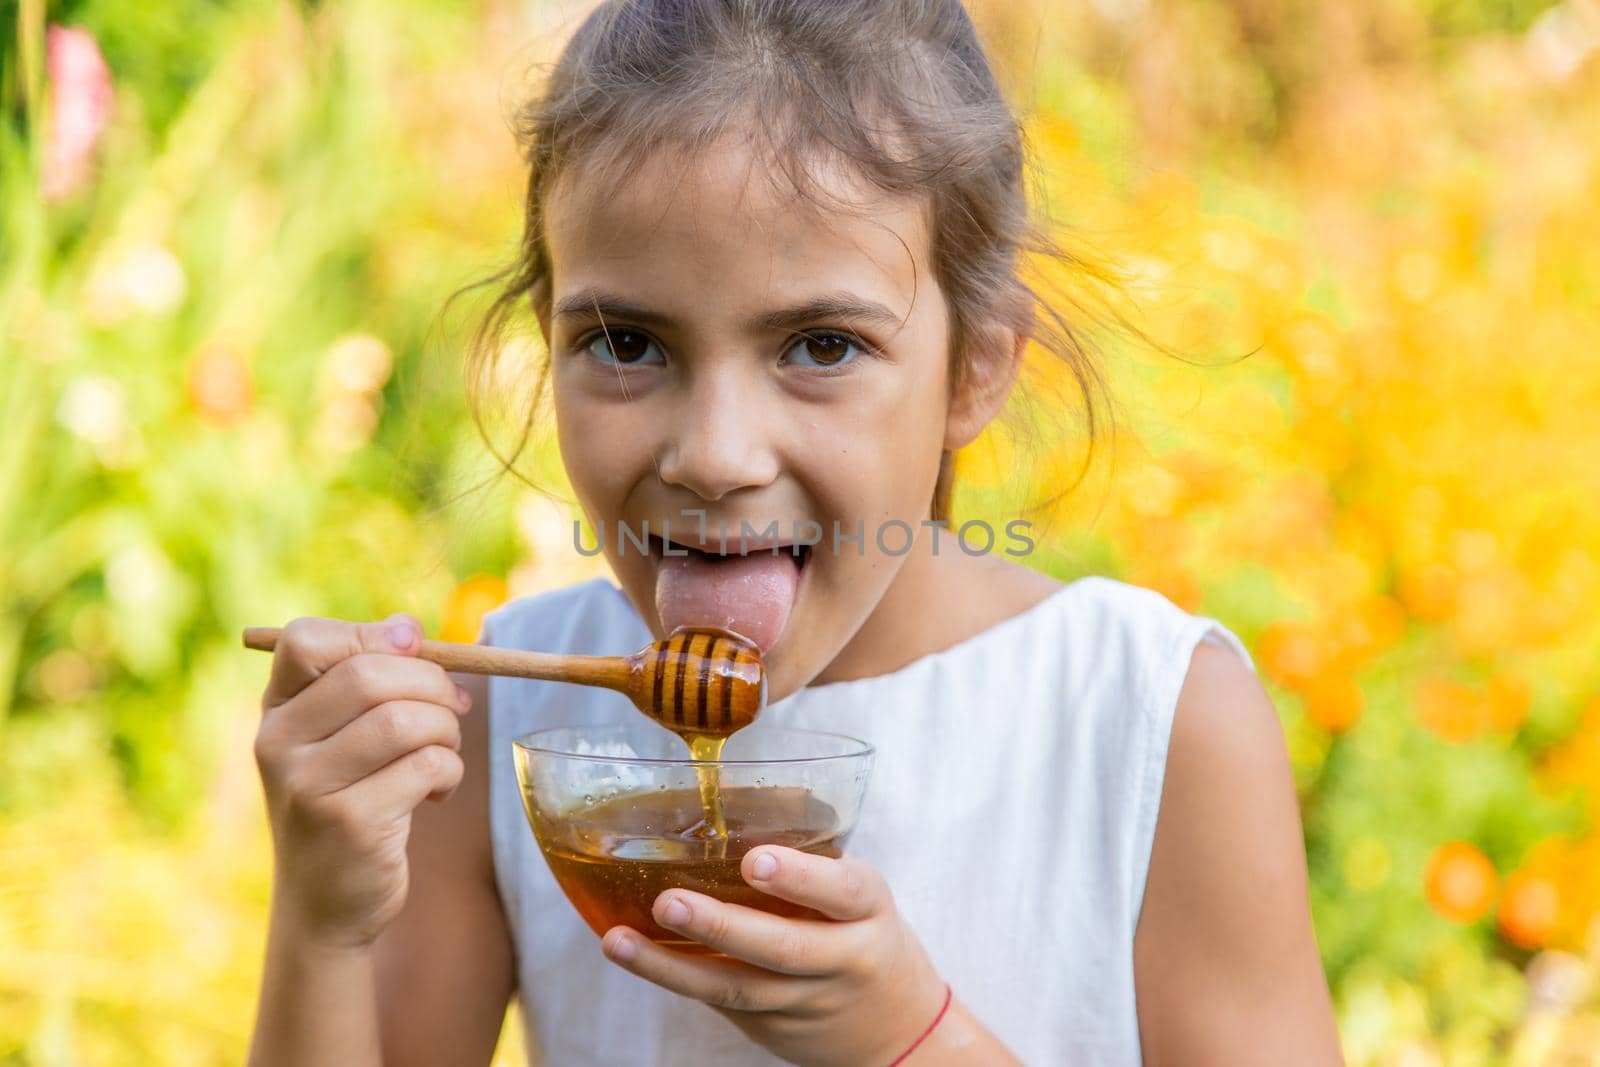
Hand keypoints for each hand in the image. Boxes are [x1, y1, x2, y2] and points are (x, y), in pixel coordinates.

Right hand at [252, 613, 472, 948]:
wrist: (323, 907)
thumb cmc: (345, 804)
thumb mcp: (339, 740)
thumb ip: (366, 681)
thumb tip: (406, 627)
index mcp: (275, 712)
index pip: (306, 641)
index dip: (370, 635)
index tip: (412, 651)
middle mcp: (279, 745)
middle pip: (369, 675)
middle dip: (431, 684)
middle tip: (452, 708)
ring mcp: (309, 787)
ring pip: (404, 721)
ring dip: (446, 731)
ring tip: (444, 754)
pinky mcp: (350, 824)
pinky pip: (427, 767)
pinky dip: (449, 773)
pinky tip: (435, 793)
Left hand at [600, 847, 947, 1066]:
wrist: (894, 1028)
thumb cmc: (861, 932)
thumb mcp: (857, 893)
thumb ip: (808, 860)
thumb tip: (721, 797)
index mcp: (867, 910)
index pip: (842, 892)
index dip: (800, 878)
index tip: (755, 860)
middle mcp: (841, 959)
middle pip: (782, 949)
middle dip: (722, 927)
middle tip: (668, 902)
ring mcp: (804, 1000)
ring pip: (737, 987)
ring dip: (673, 965)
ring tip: (622, 942)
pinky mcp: (771, 1027)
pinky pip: (720, 1000)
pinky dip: (675, 977)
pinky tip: (634, 955)